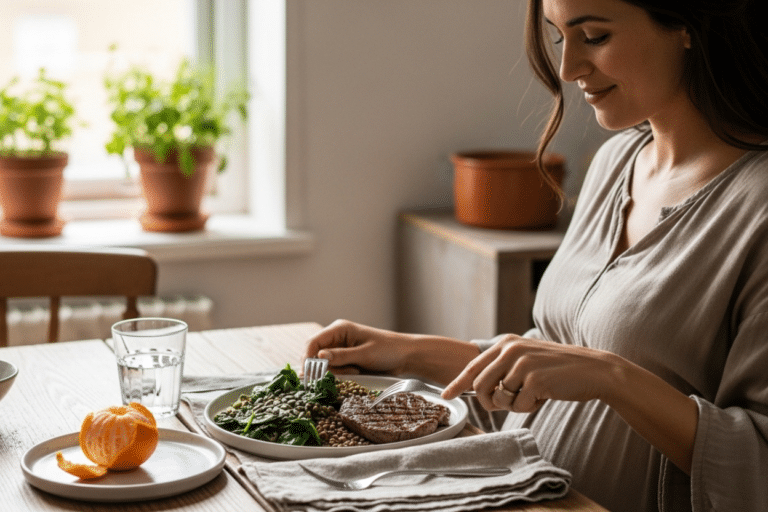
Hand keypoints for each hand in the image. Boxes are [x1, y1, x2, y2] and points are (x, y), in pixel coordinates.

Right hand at [303, 320, 412, 374]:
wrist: (405, 357)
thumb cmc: (388, 350)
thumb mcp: (364, 354)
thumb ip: (341, 356)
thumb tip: (319, 357)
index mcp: (340, 329)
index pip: (313, 342)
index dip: (307, 358)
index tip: (307, 374)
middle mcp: (337, 338)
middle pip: (315, 355)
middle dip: (323, 368)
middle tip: (336, 376)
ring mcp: (340, 350)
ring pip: (324, 366)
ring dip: (336, 373)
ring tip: (356, 371)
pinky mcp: (345, 361)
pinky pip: (334, 371)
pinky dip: (341, 375)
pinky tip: (356, 373)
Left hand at [442, 334, 615, 412]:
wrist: (593, 370)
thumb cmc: (557, 369)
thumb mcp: (526, 360)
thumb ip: (503, 368)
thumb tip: (476, 387)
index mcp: (506, 344)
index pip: (473, 366)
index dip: (457, 383)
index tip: (446, 395)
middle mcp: (510, 350)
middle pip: (480, 385)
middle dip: (489, 401)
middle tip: (506, 403)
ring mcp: (522, 364)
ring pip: (500, 398)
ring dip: (514, 404)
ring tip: (533, 394)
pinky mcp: (535, 380)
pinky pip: (519, 406)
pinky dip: (529, 407)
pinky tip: (545, 395)